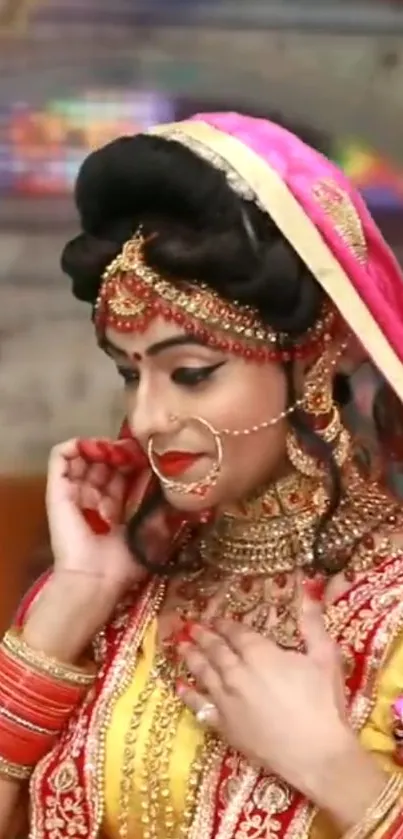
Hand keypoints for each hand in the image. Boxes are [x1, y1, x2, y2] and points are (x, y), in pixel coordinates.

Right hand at [46, 437, 154, 597]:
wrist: (95, 577)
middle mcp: (92, 499)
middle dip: (119, 451)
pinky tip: (94, 447)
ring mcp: (74, 493)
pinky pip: (59, 458)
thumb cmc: (123, 564)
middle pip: (104, 463)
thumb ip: (160, 512)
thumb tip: (172, 490)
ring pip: (83, 456)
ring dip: (99, 446)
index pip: (122, 476)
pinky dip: (74, 445)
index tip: (149, 455)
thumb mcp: (152, 534)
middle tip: (134, 448)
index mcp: (112, 510)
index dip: (134, 462)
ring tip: (115, 448)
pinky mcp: (57, 490)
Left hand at [176, 582, 384, 821]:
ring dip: (191, 658)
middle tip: (190, 626)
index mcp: (260, 654)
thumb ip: (312, 623)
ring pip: (204, 673)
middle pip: (216, 651)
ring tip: (180, 646)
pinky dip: (188, 695)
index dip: (225, 624)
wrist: (316, 755)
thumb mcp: (325, 657)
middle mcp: (236, 674)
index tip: (216, 618)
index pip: (236, 634)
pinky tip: (179, 687)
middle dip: (203, 636)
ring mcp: (227, 701)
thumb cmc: (324, 703)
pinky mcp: (225, 727)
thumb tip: (308, 588)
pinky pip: (200, 707)